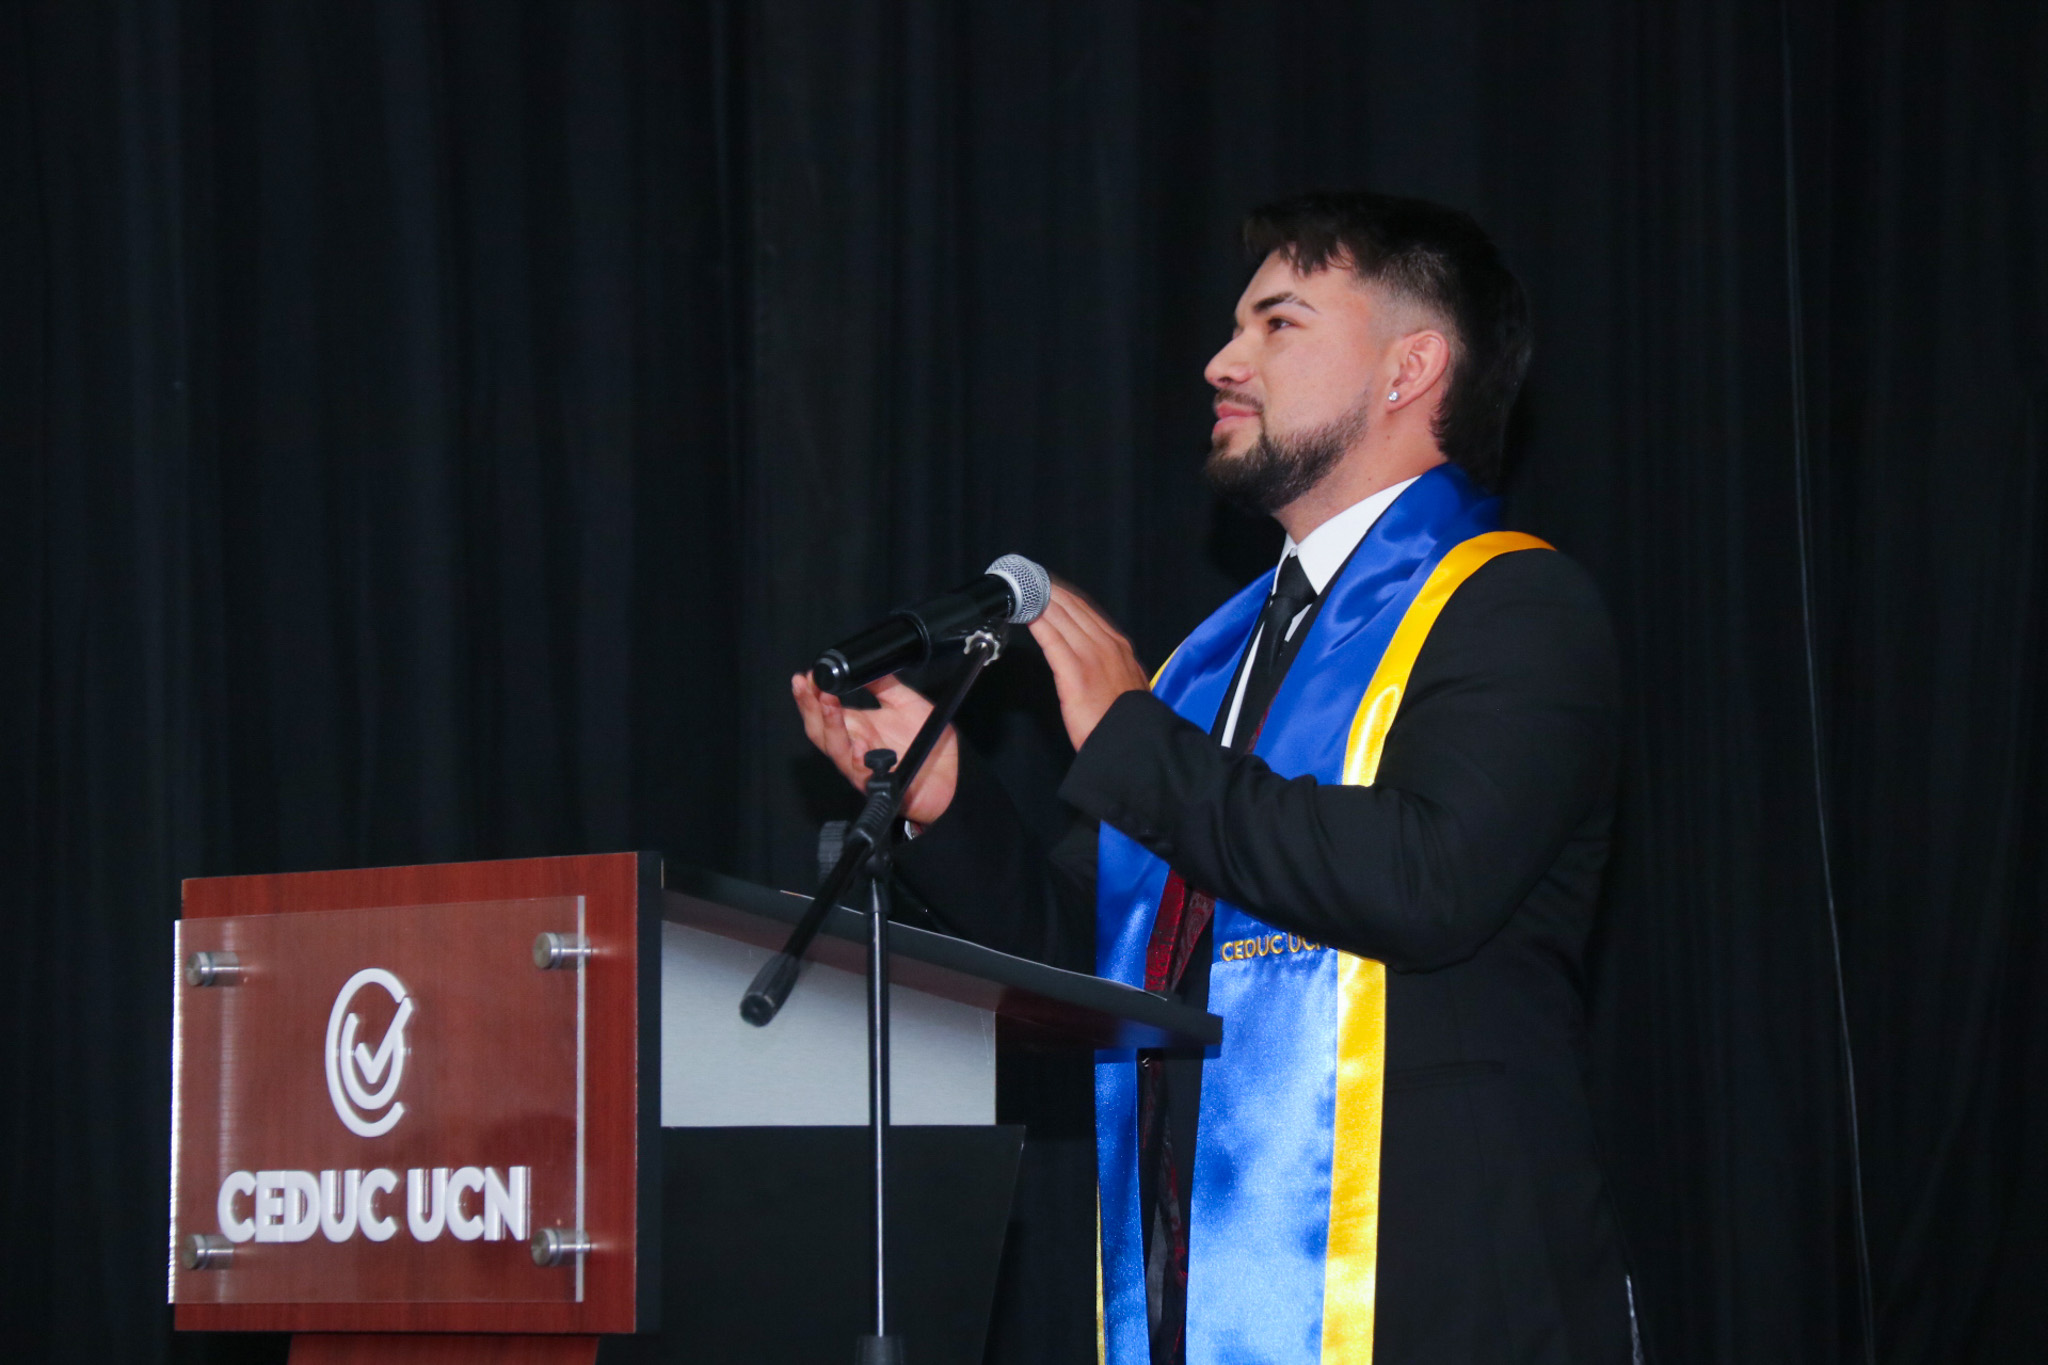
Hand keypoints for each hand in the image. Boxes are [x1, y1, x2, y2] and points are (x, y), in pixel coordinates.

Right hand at [790, 672, 959, 825]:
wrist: (950, 774)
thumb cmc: (927, 744)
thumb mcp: (906, 703)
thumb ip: (885, 685)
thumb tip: (865, 664)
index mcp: (858, 726)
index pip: (823, 710)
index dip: (811, 694)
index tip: (808, 676)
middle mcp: (854, 745)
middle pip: (819, 729)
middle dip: (810, 707)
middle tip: (807, 685)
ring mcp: (864, 765)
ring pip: (836, 749)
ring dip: (830, 725)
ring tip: (828, 704)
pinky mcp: (879, 782)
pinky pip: (863, 773)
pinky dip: (858, 759)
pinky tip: (858, 746)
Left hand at [1028, 584, 1150, 750]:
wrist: (1133, 742)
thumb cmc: (1126, 720)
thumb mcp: (1126, 683)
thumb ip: (1110, 666)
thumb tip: (1094, 661)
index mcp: (1118, 647)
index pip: (1086, 611)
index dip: (1064, 597)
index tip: (1047, 589)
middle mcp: (1106, 645)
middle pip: (1072, 609)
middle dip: (1049, 593)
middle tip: (1028, 583)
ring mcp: (1091, 657)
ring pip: (1062, 619)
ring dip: (1041, 603)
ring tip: (1023, 593)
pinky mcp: (1076, 672)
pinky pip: (1053, 640)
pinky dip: (1039, 624)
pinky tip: (1026, 615)